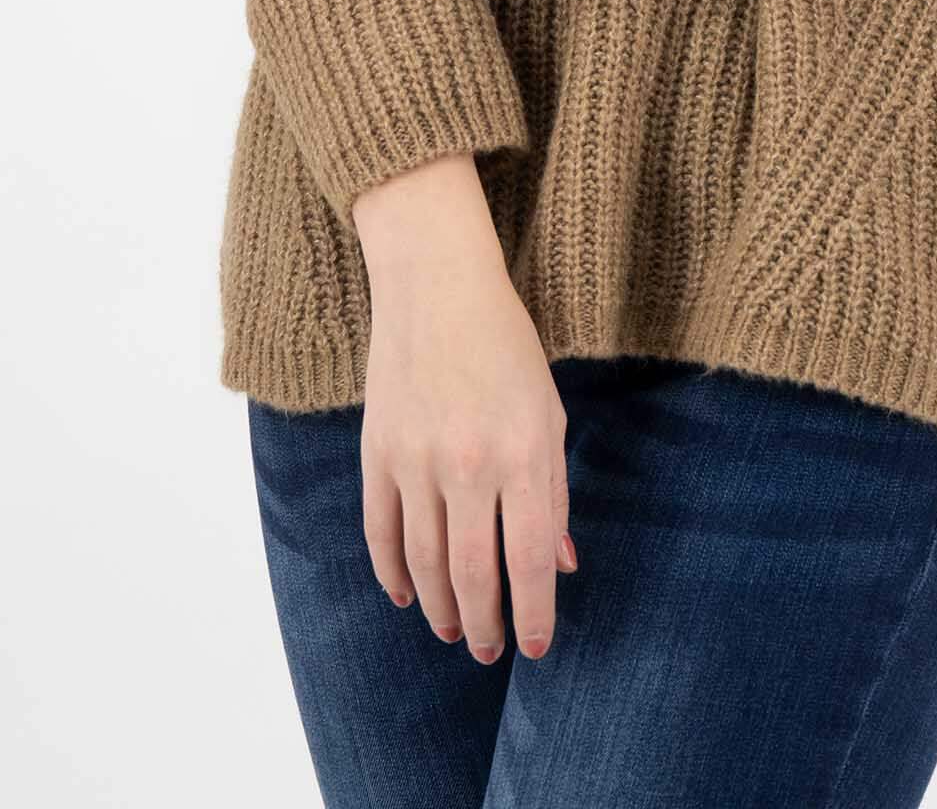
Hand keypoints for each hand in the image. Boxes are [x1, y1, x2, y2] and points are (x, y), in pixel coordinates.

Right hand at [353, 154, 577, 662]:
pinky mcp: (377, 451)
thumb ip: (553, 492)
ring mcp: (416, 459)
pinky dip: (391, 571)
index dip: (533, 613)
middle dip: (484, 623)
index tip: (536, 648)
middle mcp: (470, 462)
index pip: (529, 559)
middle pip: (473, 572)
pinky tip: (406, 596)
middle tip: (488, 652)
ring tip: (454, 632)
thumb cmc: (506, 347)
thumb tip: (559, 565)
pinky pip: (380, 530)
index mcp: (524, 451)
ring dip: (440, 607)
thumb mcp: (549, 413)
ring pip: (424, 561)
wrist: (437, 285)